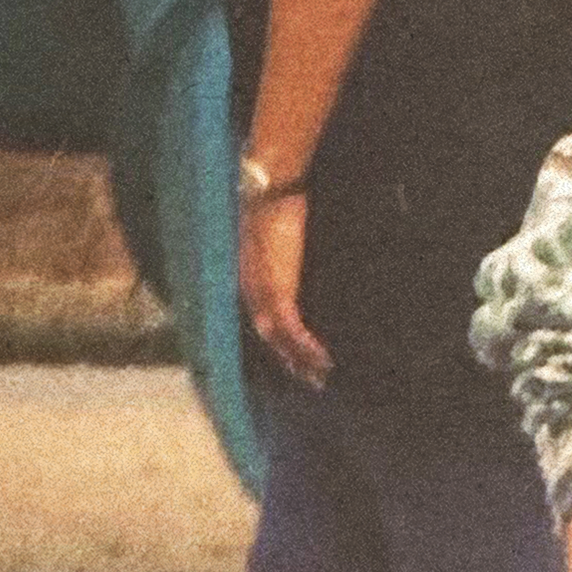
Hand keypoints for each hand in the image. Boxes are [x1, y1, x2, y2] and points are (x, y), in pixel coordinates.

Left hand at [239, 192, 332, 385]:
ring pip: (279, 338)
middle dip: (289, 358)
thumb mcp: (275, 233)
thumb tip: (290, 253)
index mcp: (249, 277)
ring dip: (300, 358)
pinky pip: (292, 330)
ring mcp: (263, 294)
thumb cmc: (275, 205)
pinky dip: (307, 347)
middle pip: (268, 335)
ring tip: (320, 375)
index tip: (294, 356)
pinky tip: (323, 358)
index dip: (278, 339)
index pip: (262, 317)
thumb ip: (279, 250)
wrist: (269, 192)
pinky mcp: (278, 293)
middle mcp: (250, 291)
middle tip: (310, 378)